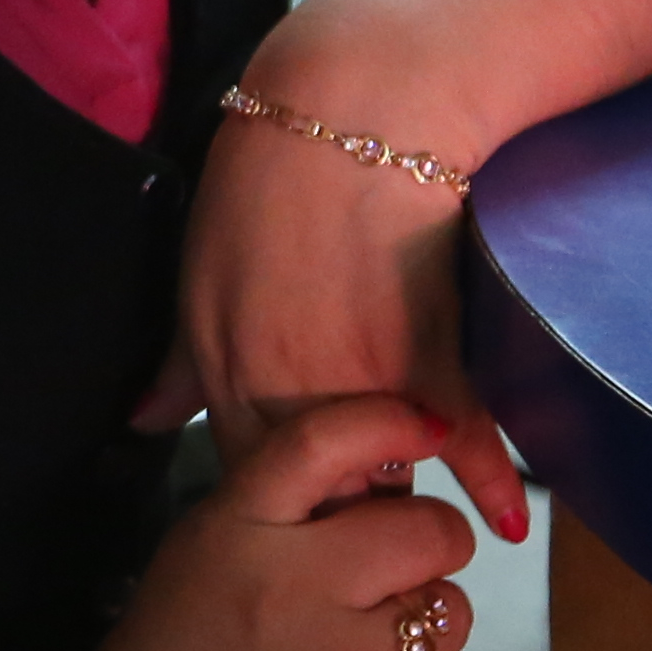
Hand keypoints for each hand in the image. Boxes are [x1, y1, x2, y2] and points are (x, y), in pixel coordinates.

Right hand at [77, 392, 475, 650]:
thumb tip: (389, 470)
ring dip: (424, 626)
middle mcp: (294, 589)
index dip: (393, 422)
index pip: (327, 442)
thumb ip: (284, 510)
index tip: (428, 428)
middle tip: (403, 571)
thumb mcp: (203, 551)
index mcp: (240, 531)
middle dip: (433, 544)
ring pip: (449, 615)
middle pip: (430, 532)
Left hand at [176, 64, 531, 542]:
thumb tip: (145, 422)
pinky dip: (488, 482)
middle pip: (314, 493)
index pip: (246, 476)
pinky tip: (506, 519)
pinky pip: (460, 440)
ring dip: (407, 507)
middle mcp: (281, 387)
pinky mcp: (427, 354)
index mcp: (221, 368)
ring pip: (384, 475)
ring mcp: (356, 377)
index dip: (281, 508)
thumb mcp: (201, 274)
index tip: (306, 522)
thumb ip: (180, 364)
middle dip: (339, 523)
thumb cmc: (272, 180)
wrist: (358, 108)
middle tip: (369, 541)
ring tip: (426, 538)